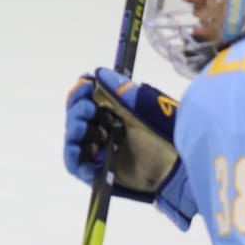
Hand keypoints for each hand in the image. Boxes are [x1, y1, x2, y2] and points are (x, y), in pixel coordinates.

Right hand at [64, 69, 195, 228]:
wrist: (172, 166)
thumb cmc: (160, 135)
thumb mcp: (140, 107)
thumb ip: (119, 91)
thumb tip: (99, 73)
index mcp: (110, 112)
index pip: (85, 98)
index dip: (81, 91)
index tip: (84, 85)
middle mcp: (100, 129)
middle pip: (75, 116)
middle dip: (77, 108)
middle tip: (88, 108)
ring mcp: (96, 150)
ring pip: (72, 137)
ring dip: (74, 128)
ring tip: (84, 126)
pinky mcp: (94, 171)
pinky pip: (74, 163)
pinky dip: (72, 155)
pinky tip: (78, 148)